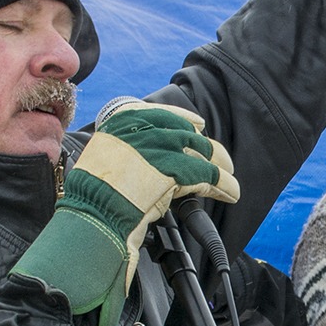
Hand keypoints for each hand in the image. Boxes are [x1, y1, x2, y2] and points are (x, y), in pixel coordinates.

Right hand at [11, 98, 238, 325]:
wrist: (94, 212)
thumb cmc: (94, 193)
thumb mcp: (106, 157)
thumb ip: (129, 149)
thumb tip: (150, 155)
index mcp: (122, 120)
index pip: (162, 113)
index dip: (183, 120)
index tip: (197, 125)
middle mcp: (143, 128)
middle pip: (186, 134)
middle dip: (205, 148)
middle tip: (218, 159)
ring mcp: (160, 147)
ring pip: (202, 153)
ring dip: (219, 167)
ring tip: (229, 178)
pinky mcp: (175, 170)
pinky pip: (208, 175)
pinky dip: (223, 185)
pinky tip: (231, 192)